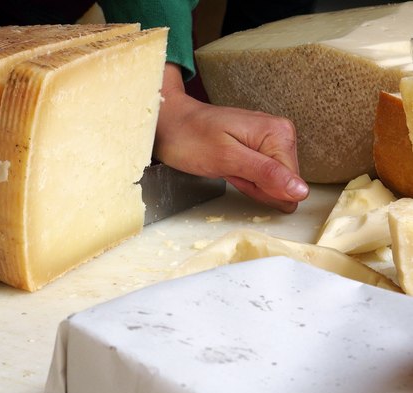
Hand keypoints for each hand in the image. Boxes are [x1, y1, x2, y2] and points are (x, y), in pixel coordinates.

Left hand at [154, 64, 308, 212]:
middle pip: (283, 184)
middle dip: (255, 186)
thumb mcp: (226, 159)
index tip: (237, 175)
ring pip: (271, 183)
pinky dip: (242, 178)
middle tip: (228, 170)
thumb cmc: (190, 138)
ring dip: (247, 183)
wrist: (169, 122)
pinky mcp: (259, 148)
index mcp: (279, 134)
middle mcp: (281, 134)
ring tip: (226, 165)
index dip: (262, 189)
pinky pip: (260, 176)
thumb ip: (266, 174)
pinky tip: (229, 166)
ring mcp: (270, 141)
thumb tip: (301, 191)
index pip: (291, 183)